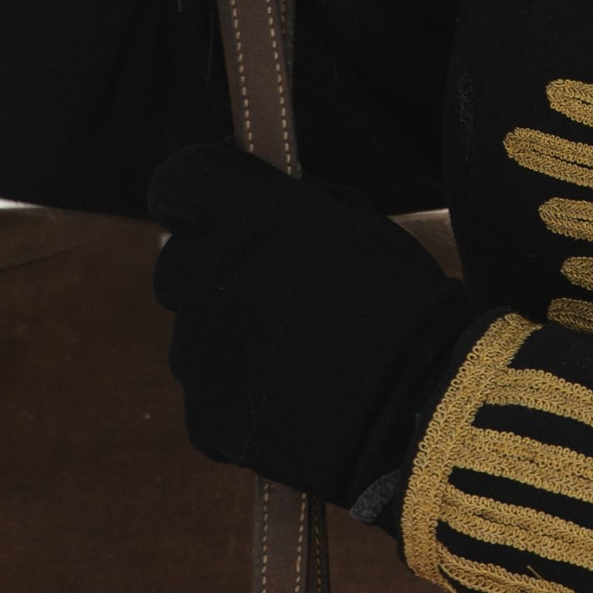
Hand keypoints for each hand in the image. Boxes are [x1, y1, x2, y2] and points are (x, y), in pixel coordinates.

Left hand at [149, 141, 471, 503]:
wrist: (416, 404)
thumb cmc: (400, 304)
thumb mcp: (354, 226)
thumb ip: (292, 208)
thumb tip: (266, 204)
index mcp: (249, 219)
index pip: (181, 178)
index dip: (198, 191)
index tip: (223, 205)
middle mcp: (208, 278)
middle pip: (177, 263)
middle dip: (212, 271)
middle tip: (271, 292)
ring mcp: (198, 351)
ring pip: (193, 335)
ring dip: (230, 339)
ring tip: (297, 360)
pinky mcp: (204, 415)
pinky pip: (210, 398)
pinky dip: (240, 399)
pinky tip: (293, 402)